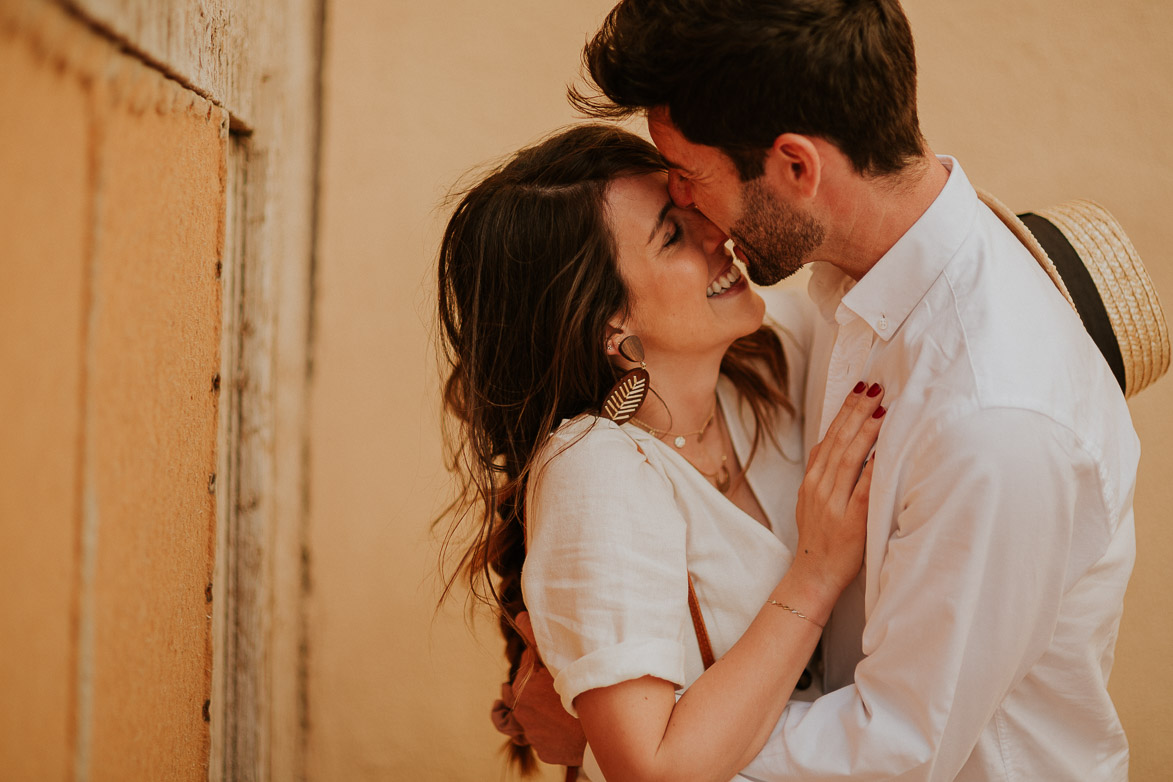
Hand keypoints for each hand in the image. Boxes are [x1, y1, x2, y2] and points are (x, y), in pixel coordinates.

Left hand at [507, 612, 586, 766]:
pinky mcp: (544, 751)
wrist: (607, 731)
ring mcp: (533, 735)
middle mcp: (522, 712)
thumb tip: (518, 616)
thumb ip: (536, 637)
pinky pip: (545, 736)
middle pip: (527, 690)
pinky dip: (554, 729)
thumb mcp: (560, 660)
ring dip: (544, 708)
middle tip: (563, 683)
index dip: (543, 661)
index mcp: (524, 686)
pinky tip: (568, 723)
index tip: (558, 664)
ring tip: (565, 704)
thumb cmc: (585, 690)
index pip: (527, 664)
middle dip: (539, 684)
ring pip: (534, 714)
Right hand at [793, 381, 883, 600]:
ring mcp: (833, 503)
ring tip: (881, 408)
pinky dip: (874, 468)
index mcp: (812, 480)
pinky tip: (885, 450)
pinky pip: (863, 489)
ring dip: (866, 431)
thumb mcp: (812, 502)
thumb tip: (835, 444)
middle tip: (876, 388)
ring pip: (849, 458)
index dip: (845, 411)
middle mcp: (820, 487)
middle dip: (858, 411)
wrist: (813, 575)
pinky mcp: (850, 521)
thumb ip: (823, 474)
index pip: (829, 437)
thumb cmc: (820, 539)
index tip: (860, 389)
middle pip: (839, 441)